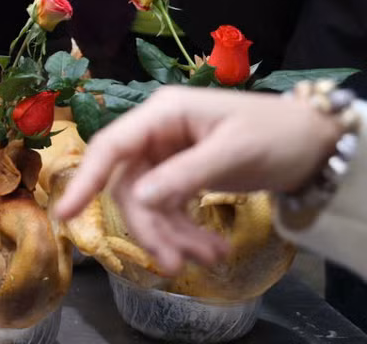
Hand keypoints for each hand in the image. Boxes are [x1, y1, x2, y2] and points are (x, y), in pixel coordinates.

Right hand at [54, 86, 344, 273]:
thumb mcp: (233, 153)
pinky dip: (185, 231)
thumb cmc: (275, 133)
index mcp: (162, 113)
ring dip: (172, 235)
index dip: (85, 179)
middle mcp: (157, 131)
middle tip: (174, 264)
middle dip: (150, 227)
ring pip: (149, 202)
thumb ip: (185, 175)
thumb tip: (140, 200)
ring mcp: (168, 153)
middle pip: (130, 185)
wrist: (314, 141)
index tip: (64, 213)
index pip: (111, 146)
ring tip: (208, 258)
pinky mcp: (182, 172)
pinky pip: (169, 207)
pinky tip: (211, 250)